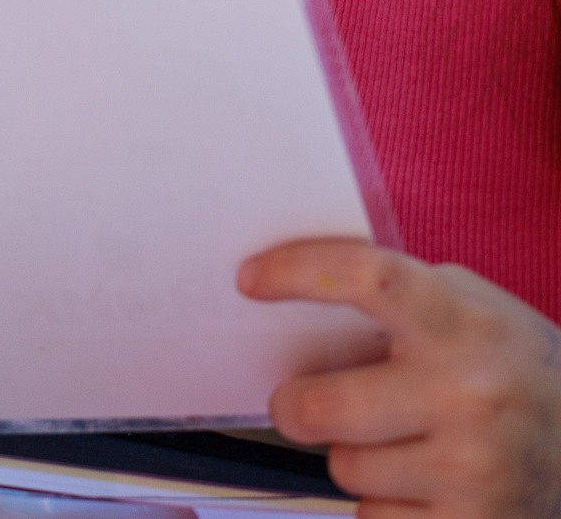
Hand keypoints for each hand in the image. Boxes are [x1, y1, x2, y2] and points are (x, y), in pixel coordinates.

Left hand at [245, 239, 560, 518]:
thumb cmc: (517, 373)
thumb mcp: (475, 311)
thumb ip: (400, 296)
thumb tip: (296, 289)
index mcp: (464, 324)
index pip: (367, 278)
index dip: (299, 272)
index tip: (251, 280)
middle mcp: (470, 395)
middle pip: (319, 405)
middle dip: (296, 406)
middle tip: (304, 400)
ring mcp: (475, 469)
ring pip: (345, 467)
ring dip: (357, 457)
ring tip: (405, 444)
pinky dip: (385, 506)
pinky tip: (425, 485)